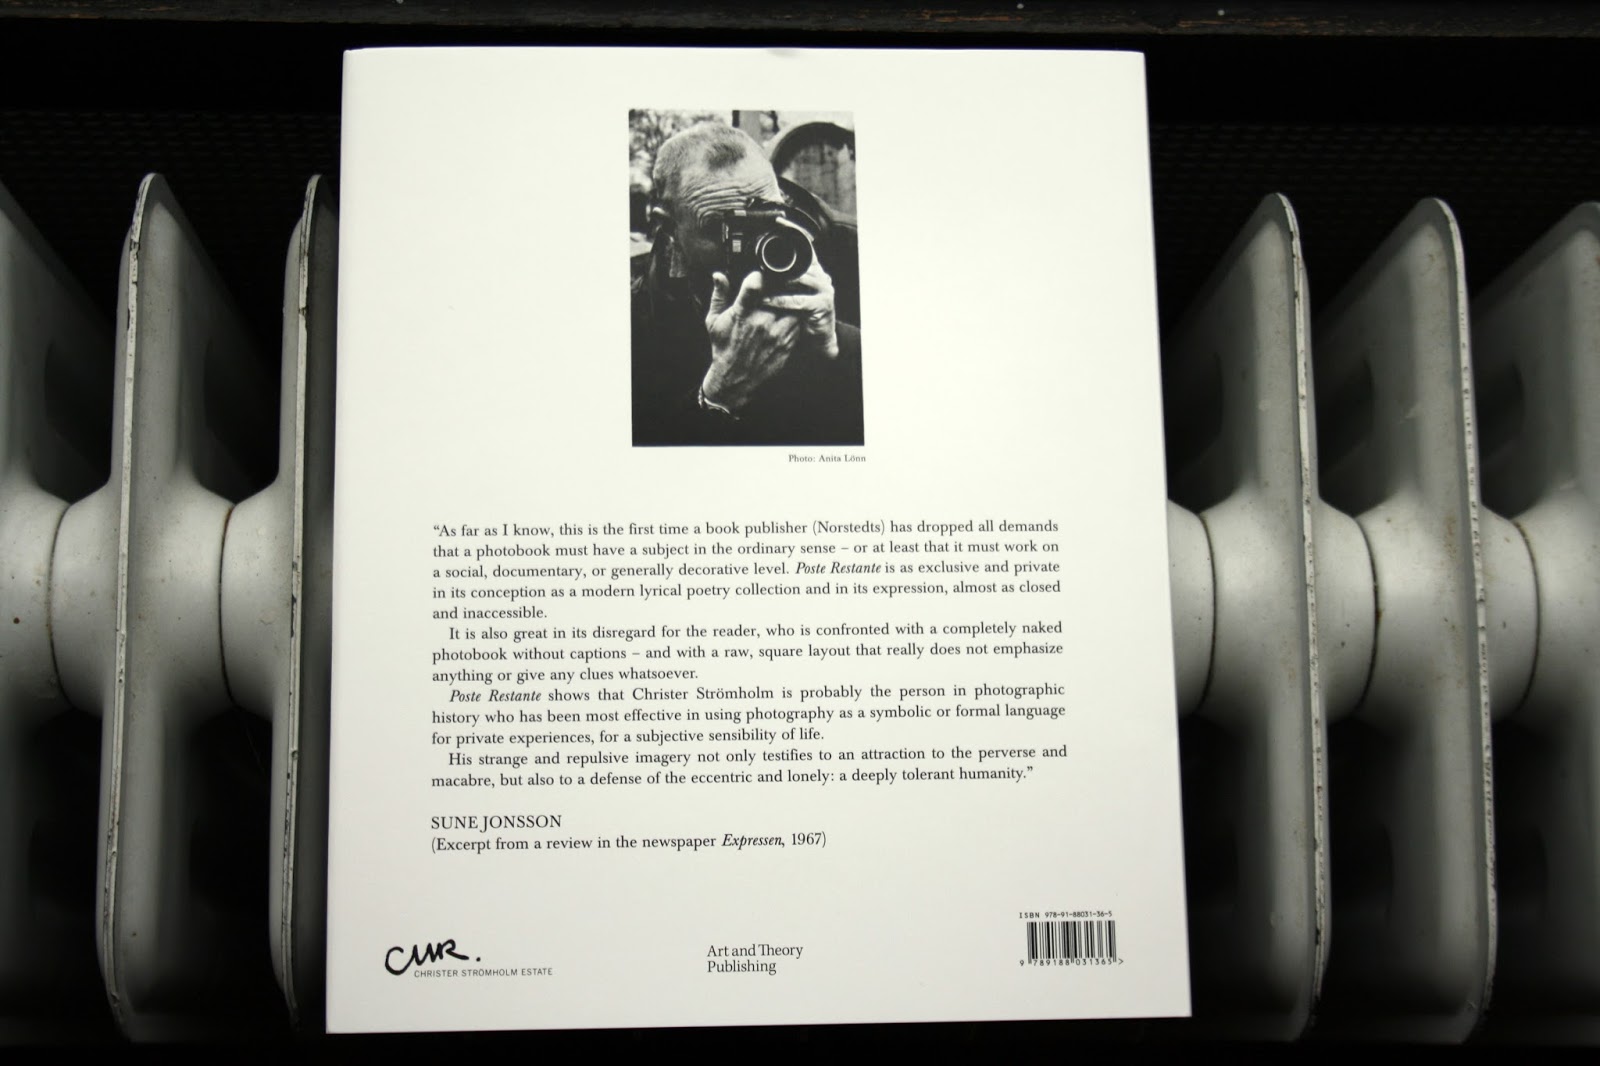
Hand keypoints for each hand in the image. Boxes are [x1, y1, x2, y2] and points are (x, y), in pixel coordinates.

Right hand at [700, 261, 838, 414]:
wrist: (734, 378)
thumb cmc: (723, 346)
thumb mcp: (714, 321)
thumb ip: (719, 296)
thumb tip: (718, 274)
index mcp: (742, 314)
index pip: (754, 287)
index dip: (759, 276)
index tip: (760, 274)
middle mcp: (761, 323)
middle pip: (781, 295)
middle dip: (781, 286)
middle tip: (782, 282)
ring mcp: (776, 335)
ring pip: (794, 308)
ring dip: (792, 302)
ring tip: (789, 298)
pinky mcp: (786, 345)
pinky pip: (798, 325)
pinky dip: (796, 318)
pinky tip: (790, 315)